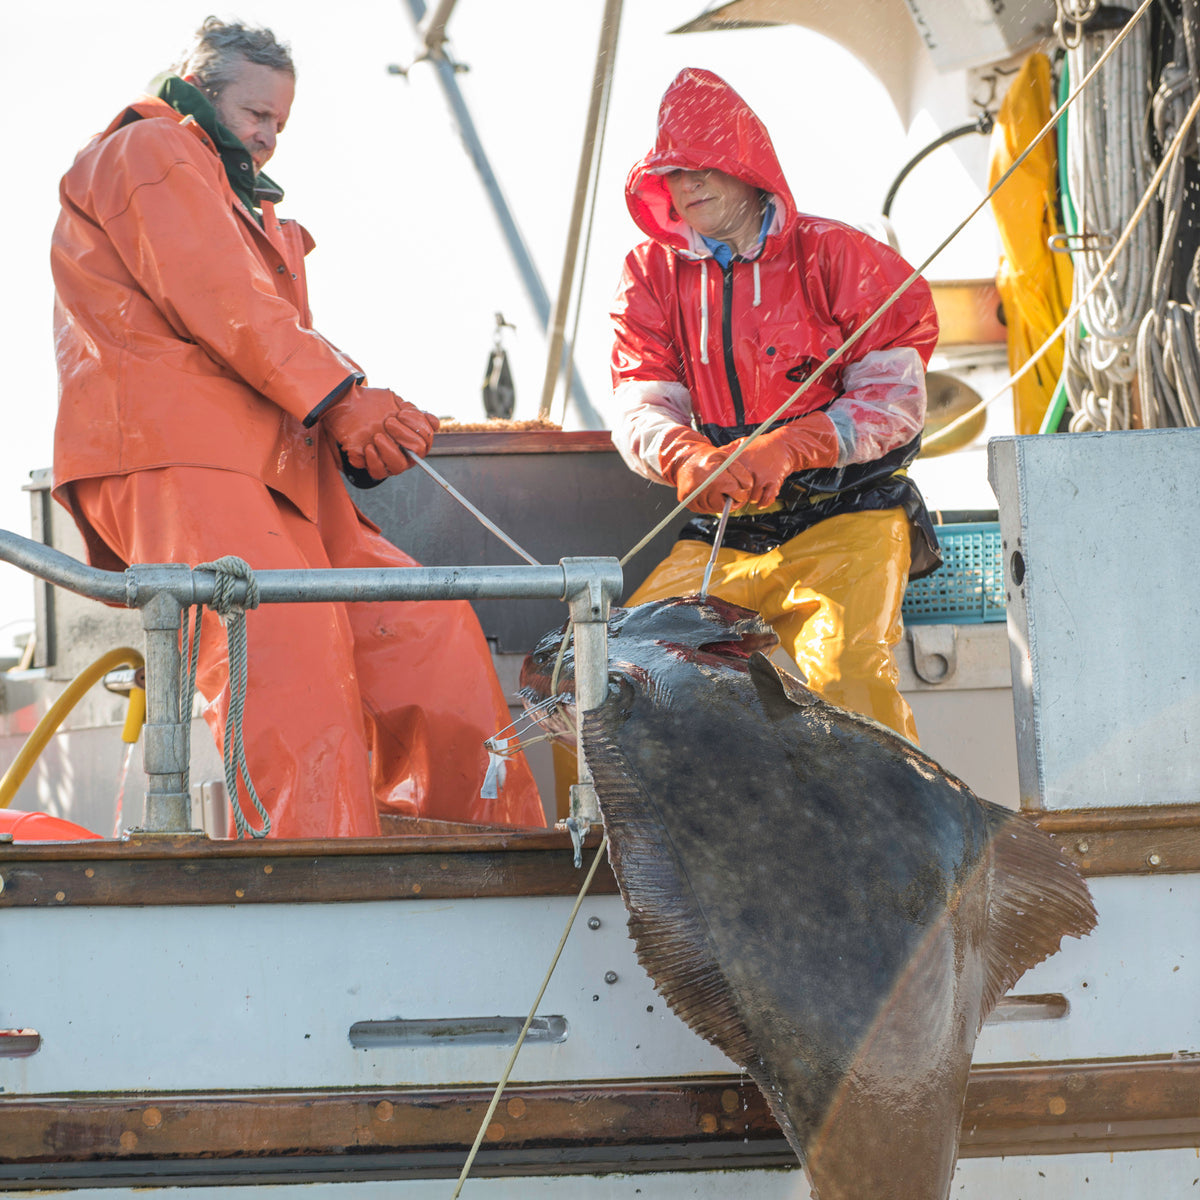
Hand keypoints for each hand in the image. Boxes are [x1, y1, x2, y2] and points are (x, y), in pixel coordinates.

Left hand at [323, 385, 439, 479]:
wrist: (349, 406)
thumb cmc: (376, 406)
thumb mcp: (397, 403)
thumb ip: (416, 413)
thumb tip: (435, 423)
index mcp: (414, 438)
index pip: (426, 439)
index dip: (417, 427)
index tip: (401, 413)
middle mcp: (405, 453)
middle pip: (417, 453)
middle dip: (404, 436)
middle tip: (388, 423)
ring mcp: (390, 461)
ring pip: (398, 466)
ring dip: (389, 450)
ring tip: (377, 436)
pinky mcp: (373, 466)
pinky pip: (378, 472)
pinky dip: (373, 460)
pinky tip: (368, 447)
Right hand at [659, 428, 754, 512]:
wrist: (684, 460)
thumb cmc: (707, 458)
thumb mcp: (727, 458)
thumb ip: (741, 473)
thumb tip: (748, 488)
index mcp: (717, 480)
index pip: (738, 494)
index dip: (742, 491)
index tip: (739, 486)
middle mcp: (704, 491)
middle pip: (727, 506)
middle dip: (731, 499)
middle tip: (728, 488)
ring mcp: (695, 499)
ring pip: (717, 509)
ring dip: (720, 502)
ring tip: (717, 488)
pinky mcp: (690, 504)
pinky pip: (706, 510)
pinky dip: (710, 503)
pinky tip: (708, 491)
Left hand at [729, 414, 838, 507]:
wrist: (783, 445)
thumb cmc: (761, 445)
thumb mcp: (741, 443)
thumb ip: (726, 451)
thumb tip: (711, 456)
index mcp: (740, 460)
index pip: (728, 479)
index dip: (726, 487)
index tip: (726, 491)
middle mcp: (751, 469)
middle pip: (739, 492)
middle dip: (739, 496)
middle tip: (739, 496)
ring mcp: (763, 476)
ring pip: (752, 498)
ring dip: (751, 499)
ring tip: (751, 496)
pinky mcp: (774, 482)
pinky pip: (766, 499)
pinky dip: (763, 503)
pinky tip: (760, 502)